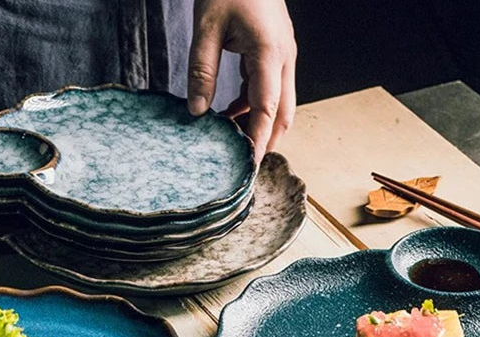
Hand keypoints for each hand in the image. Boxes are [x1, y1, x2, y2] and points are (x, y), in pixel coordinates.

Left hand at [188, 0, 296, 162]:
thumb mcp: (206, 28)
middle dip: (266, 141)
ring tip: (231, 141)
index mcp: (269, 54)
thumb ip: (201, 72)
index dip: (259, 142)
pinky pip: (269, 89)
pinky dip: (253, 107)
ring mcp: (283, 56)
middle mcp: (283, 58)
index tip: (249, 166)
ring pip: (279, 104)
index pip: (267, 111)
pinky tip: (229, 113)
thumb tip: (196, 112)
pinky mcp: (275, 53)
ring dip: (259, 124)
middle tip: (243, 164)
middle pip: (283, 114)